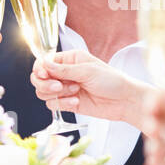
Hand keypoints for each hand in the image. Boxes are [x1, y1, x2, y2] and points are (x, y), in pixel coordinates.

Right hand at [30, 50, 146, 124]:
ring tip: (75, 92)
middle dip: (45, 83)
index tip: (43, 75)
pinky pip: (54, 104)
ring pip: (44, 92)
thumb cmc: (112, 81)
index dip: (40, 69)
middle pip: (39, 78)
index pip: (44, 62)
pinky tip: (76, 101)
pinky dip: (62, 104)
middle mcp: (65, 73)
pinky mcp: (68, 103)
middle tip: (59, 86)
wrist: (124, 101)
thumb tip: (44, 64)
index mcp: (70, 59)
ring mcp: (66, 89)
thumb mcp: (87, 71)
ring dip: (56, 93)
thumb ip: (63, 69)